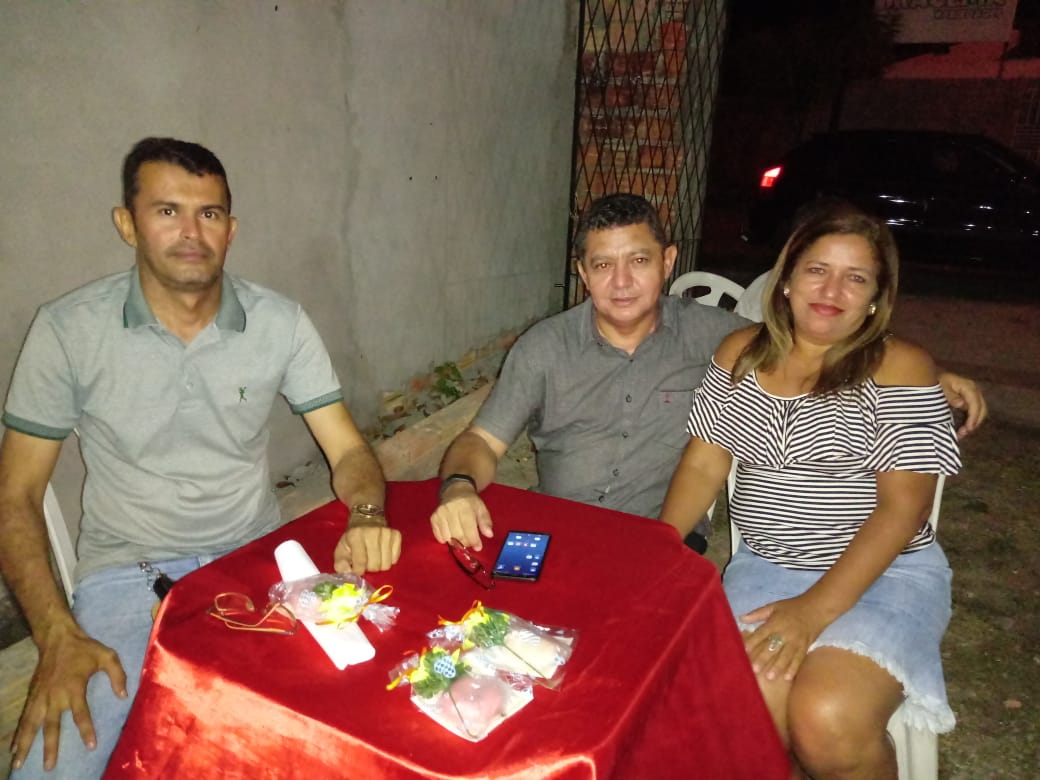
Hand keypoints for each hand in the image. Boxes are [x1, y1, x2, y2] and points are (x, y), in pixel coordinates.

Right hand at [12, 624, 125, 771]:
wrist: (57, 637)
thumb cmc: (84, 648)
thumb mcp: (107, 656)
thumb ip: (117, 675)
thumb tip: (123, 695)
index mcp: (74, 687)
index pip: (80, 713)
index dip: (86, 729)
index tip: (90, 745)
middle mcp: (54, 695)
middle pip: (51, 725)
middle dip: (50, 746)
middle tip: (49, 766)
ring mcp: (41, 696)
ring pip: (31, 724)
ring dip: (24, 744)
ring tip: (18, 764)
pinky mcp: (33, 695)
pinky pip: (24, 717)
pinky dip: (17, 732)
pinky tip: (12, 748)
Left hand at [334, 524, 401, 574]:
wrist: (366, 519)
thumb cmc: (352, 538)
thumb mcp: (341, 549)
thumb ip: (340, 564)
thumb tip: (348, 574)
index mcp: (355, 536)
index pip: (361, 563)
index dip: (358, 571)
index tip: (357, 569)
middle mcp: (372, 533)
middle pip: (375, 565)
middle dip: (370, 568)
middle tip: (366, 562)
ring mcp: (386, 533)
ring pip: (387, 564)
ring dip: (380, 565)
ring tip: (374, 558)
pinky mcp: (396, 535)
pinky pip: (395, 558)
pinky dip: (389, 560)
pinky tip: (383, 553)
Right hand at [430, 483, 493, 550]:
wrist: (455, 491)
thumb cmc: (470, 502)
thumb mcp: (482, 509)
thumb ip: (486, 522)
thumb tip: (489, 535)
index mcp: (465, 507)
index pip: (468, 529)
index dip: (474, 541)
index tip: (478, 546)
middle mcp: (450, 510)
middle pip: (458, 536)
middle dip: (466, 543)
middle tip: (470, 542)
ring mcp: (440, 514)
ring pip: (448, 538)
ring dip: (456, 543)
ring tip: (461, 538)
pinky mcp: (433, 518)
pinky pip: (438, 536)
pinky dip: (445, 539)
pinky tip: (451, 534)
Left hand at [741, 596, 828, 682]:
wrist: (816, 608)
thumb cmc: (792, 607)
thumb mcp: (773, 607)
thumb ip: (757, 614)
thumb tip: (740, 618)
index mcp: (775, 622)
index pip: (761, 634)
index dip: (752, 642)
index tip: (743, 651)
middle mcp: (785, 633)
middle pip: (772, 647)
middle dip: (763, 658)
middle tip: (754, 669)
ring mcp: (796, 641)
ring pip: (786, 655)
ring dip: (778, 666)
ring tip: (769, 677)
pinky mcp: (805, 647)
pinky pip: (799, 659)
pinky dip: (793, 668)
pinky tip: (787, 678)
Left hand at [937, 370, 987, 437]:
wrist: (930, 376)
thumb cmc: (936, 381)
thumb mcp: (941, 386)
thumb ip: (950, 395)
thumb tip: (961, 404)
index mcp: (969, 386)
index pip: (976, 404)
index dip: (974, 417)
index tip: (968, 428)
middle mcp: (974, 391)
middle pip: (982, 409)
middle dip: (974, 423)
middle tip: (963, 434)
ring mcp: (972, 396)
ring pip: (979, 413)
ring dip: (972, 424)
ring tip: (961, 434)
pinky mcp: (968, 401)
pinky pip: (972, 413)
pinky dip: (969, 421)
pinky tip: (961, 429)